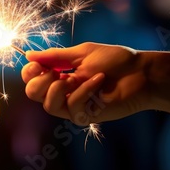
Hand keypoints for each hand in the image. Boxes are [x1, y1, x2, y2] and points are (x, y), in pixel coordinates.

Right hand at [21, 42, 152, 125]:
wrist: (141, 73)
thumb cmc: (115, 60)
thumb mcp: (81, 53)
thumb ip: (55, 56)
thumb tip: (28, 55)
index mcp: (61, 74)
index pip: (32, 78)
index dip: (29, 71)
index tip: (38, 64)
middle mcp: (64, 91)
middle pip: (33, 93)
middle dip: (40, 81)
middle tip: (57, 72)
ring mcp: (74, 105)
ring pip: (48, 105)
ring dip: (59, 88)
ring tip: (76, 77)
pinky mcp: (86, 116)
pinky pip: (72, 106)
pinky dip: (84, 90)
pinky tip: (99, 80)